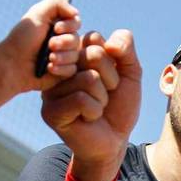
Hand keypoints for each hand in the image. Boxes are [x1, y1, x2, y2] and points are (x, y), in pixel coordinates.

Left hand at [0, 0, 82, 93]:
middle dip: (63, 42)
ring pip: (75, 55)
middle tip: (49, 45)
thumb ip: (56, 3)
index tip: (56, 28)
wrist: (14, 65)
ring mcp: (62, 57)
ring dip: (61, 56)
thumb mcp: (37, 13)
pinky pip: (72, 69)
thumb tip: (76, 13)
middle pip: (77, 39)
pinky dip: (60, 68)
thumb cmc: (22, 39)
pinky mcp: (62, 72)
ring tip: (48, 58)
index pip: (76, 22)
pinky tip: (48, 68)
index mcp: (56, 25)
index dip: (69, 25)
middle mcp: (61, 40)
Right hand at [41, 29, 141, 180]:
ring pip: (88, 79)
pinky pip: (81, 99)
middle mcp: (58, 70)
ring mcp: (51, 91)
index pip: (94, 38)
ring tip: (96, 108)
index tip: (109, 79)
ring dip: (102, 98)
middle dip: (110, 79)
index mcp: (73, 56)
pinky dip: (94, 111)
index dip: (112, 61)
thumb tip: (110, 43)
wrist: (114, 141)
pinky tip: (88, 119)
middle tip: (104, 96)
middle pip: (92, 56)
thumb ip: (125, 48)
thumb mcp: (130, 73)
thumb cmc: (119, 106)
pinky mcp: (50, 112)